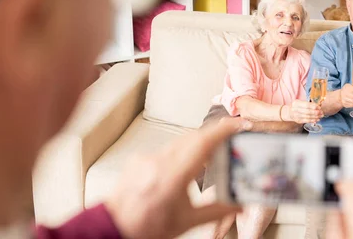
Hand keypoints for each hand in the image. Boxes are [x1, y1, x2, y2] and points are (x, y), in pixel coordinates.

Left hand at [105, 117, 250, 238]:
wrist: (114, 228)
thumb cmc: (146, 227)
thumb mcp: (187, 222)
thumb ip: (217, 211)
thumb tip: (239, 205)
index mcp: (172, 178)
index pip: (201, 144)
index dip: (222, 131)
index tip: (237, 124)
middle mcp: (158, 164)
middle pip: (193, 138)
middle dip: (214, 134)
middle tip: (232, 136)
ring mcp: (146, 159)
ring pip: (179, 141)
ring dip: (198, 143)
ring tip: (211, 152)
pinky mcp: (139, 159)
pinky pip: (166, 148)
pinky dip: (180, 152)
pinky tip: (184, 164)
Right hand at [288, 99, 323, 123]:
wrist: (289, 112)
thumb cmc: (297, 106)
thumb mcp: (301, 102)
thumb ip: (308, 104)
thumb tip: (318, 106)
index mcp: (296, 103)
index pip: (306, 105)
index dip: (313, 106)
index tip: (319, 107)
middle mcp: (295, 109)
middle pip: (307, 112)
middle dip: (316, 112)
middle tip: (321, 112)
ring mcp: (296, 116)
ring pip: (308, 117)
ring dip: (315, 117)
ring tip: (321, 116)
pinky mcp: (298, 120)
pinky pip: (306, 121)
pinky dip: (312, 120)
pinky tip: (317, 119)